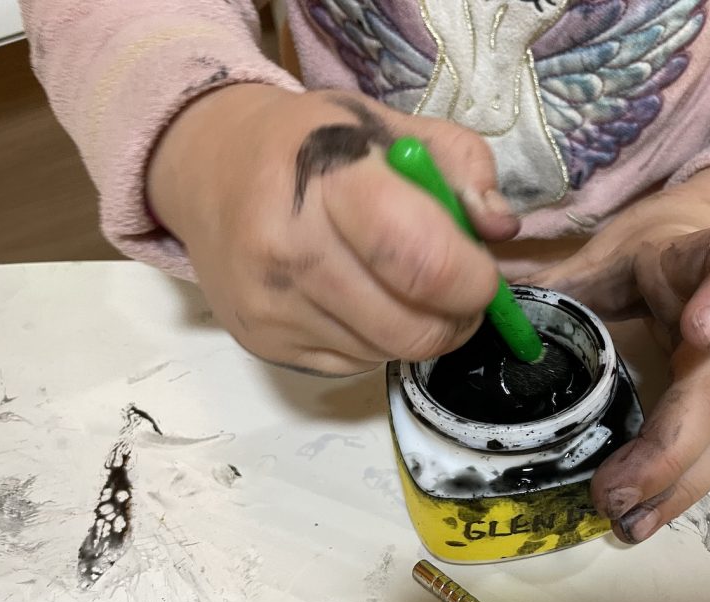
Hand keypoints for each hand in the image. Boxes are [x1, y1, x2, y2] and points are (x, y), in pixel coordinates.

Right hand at [147, 85, 518, 375]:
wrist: (210, 167)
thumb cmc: (316, 144)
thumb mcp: (393, 127)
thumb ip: (464, 169)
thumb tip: (499, 231)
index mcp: (330, 180)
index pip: (422, 260)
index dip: (474, 281)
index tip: (484, 274)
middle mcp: (290, 250)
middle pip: (412, 328)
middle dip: (458, 319)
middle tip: (459, 294)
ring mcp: (271, 305)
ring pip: (388, 354)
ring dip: (417, 331)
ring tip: (404, 289)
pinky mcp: (261, 343)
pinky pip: (353, 366)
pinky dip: (376, 342)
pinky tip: (360, 301)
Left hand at [524, 168, 709, 543]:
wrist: (702, 256)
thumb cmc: (649, 257)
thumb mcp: (604, 257)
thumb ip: (558, 284)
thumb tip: (488, 319)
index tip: (699, 328)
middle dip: (669, 448)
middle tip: (614, 492)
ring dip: (677, 485)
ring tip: (626, 520)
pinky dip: (681, 490)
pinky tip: (643, 516)